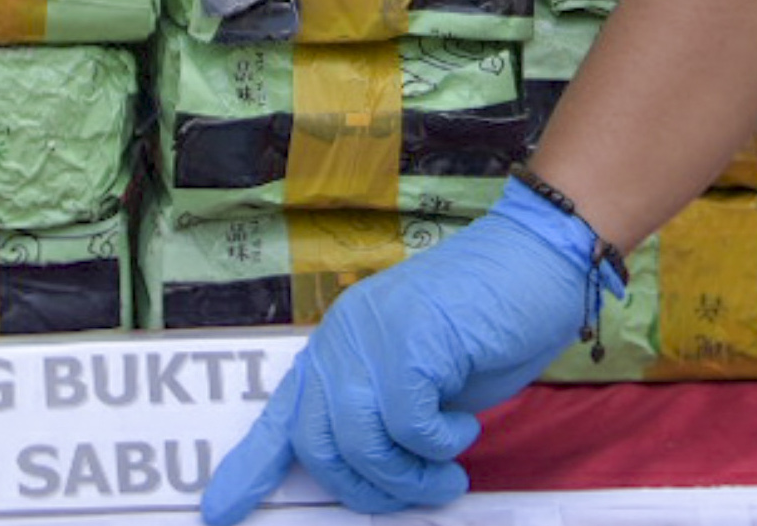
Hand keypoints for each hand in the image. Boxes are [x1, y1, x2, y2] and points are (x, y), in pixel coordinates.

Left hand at [200, 181, 602, 523]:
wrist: (537, 257)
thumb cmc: (490, 320)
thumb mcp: (426, 378)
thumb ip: (389, 414)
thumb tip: (377, 475)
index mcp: (339, 345)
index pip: (282, 414)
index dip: (249, 468)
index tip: (219, 510)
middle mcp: (343, 339)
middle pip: (318, 443)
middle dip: (363, 489)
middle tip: (414, 492)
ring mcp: (372, 337)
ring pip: (360, 443)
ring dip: (410, 477)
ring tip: (447, 471)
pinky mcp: (410, 343)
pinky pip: (409, 427)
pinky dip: (441, 443)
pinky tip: (463, 424)